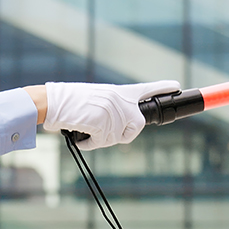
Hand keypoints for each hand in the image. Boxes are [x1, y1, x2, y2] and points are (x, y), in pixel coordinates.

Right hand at [43, 80, 180, 150]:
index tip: (177, 86)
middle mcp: (119, 99)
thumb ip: (111, 107)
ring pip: (116, 138)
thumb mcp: (95, 98)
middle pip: (137, 125)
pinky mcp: (103, 122)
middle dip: (124, 134)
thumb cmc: (67, 101)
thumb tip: (119, 127)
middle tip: (103, 131)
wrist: (52, 101)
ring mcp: (112, 111)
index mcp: (117, 92)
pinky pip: (101, 143)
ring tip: (84, 128)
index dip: (162, 88)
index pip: (145, 88)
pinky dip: (89, 143)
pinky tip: (80, 134)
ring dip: (99, 139)